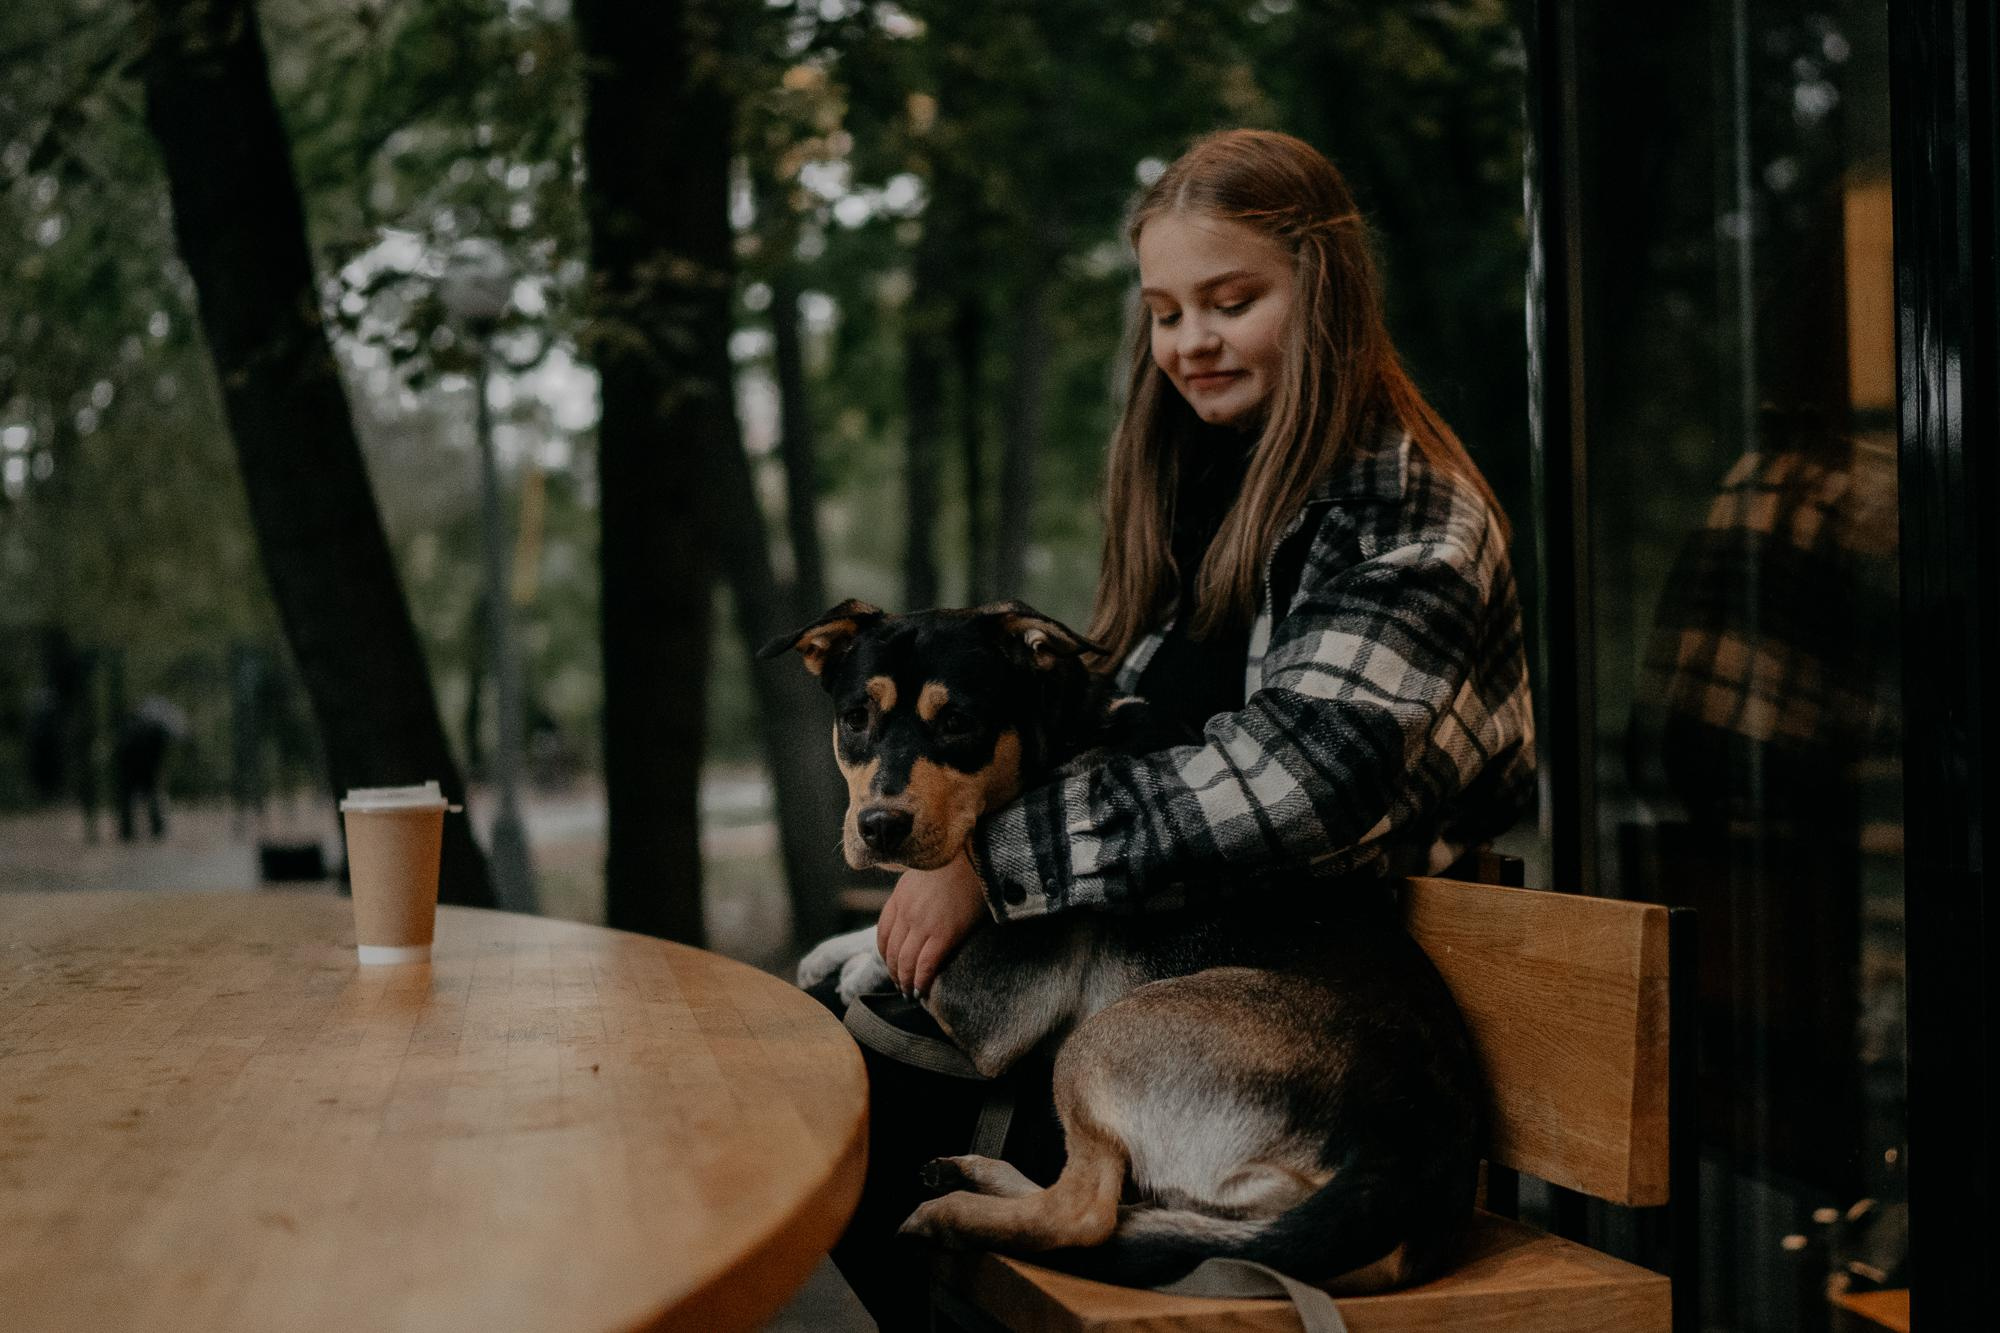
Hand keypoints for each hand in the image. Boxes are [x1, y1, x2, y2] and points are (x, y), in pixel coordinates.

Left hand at [878, 849, 987, 998]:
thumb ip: (917, 895)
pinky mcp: (944, 933)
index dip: (886, 956)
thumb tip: (920, 915)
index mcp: (900, 896)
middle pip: (892, 952)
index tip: (893, 967)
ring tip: (911, 993)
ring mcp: (924, 923)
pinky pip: (926, 964)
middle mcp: (907, 911)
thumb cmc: (960, 863)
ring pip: (906, 962)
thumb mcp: (927, 874)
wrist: (977, 853)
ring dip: (906, 982)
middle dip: (896, 973)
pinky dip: (921, 981)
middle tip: (902, 986)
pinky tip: (922, 990)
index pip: (883, 934)